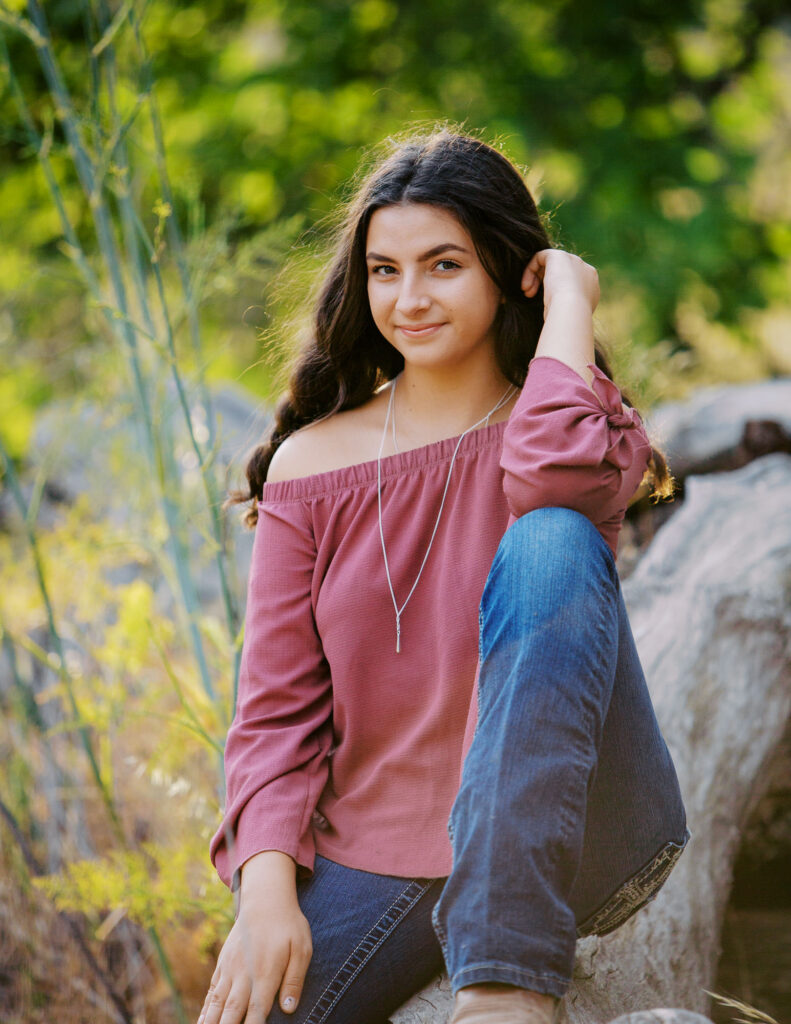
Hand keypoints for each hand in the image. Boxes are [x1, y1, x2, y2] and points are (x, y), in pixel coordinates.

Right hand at [197, 856, 311, 1023]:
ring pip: (217, 1003)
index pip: (257, 1012)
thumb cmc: (289, 925)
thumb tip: (289, 1009)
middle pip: (231, 1011)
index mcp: (266, 973)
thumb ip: (295, 980)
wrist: (266, 898)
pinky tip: (201, 1022)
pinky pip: (212, 991)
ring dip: (211, 1022)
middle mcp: (244, 974)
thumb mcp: (302, 949)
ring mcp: (230, 969)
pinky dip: (206, 1009)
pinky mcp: (223, 963)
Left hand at [521, 249, 599, 319]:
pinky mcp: (560, 255)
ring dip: (535, 279)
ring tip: (528, 294)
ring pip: (550, 265)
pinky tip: (526, 286)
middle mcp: (585, 271)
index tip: (546, 305)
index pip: (571, 284)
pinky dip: (530, 270)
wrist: (571, 311)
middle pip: (561, 272)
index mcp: (591, 287)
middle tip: (531, 297)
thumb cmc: (567, 321)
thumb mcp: (567, 318)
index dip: (555, 293)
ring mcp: (574, 261)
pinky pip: (541, 257)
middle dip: (544, 284)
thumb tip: (554, 316)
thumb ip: (562, 311)